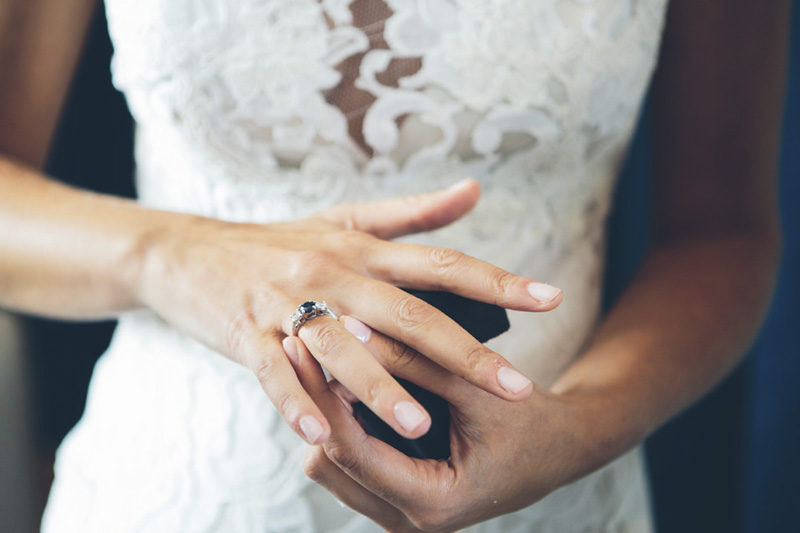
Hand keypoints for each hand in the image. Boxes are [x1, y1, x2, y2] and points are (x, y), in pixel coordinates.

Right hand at [133, 179, 562, 444]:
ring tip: (421, 425)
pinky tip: (324, 435)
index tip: (551, 298)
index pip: (442, 263)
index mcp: (363, 249)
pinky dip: (298, 402)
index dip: (498, 280)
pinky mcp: (246, 333)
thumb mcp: (346, 220)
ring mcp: (288, 304)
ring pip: (342, 348)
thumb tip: (476, 189)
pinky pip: (275, 371)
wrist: (187, 251)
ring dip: (380, 387)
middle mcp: (333, 272)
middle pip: (408, 314)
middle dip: (466, 353)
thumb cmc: (279, 241)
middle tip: (518, 388)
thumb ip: (414, 213)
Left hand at [299, 322, 615, 531]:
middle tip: (302, 344)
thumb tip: (354, 327)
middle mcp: (409, 521)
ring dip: (326, 414)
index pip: (351, 450)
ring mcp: (400, 513)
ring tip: (319, 358)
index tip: (302, 345)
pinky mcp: (397, 496)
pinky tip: (343, 382)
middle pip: (328, 463)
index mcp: (432, 503)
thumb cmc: (530, 423)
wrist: (560, 450)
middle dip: (315, 404)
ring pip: (332, 466)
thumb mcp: (480, 390)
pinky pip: (350, 463)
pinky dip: (344, 423)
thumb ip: (419, 362)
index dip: (322, 394)